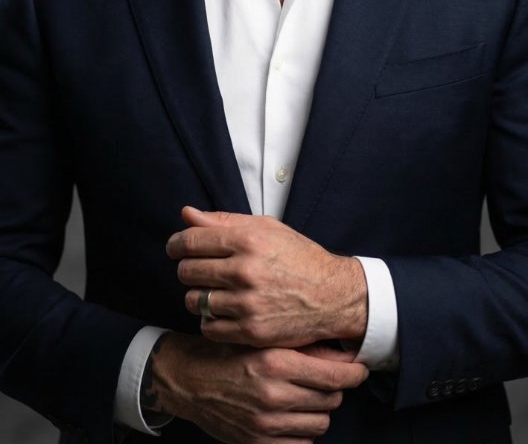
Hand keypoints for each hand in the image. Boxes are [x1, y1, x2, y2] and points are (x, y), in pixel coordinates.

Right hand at [145, 331, 368, 443]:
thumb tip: (342, 352)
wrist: (190, 380)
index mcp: (276, 362)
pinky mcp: (258, 443)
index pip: (335, 376)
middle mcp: (273, 394)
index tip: (360, 369)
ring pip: (320, 423)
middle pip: (331, 399)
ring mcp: (265, 423)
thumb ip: (302, 344)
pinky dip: (304, 432)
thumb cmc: (229, 351)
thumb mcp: (264, 337)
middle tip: (330, 379)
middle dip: (335, 389)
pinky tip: (295, 416)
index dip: (355, 373)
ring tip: (311, 397)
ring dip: (321, 410)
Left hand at [166, 207, 367, 348]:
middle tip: (199, 271)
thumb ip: (223, 221)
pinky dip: (210, 320)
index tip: (176, 248)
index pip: (190, 241)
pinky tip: (223, 311)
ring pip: (194, 301)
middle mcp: (245, 270)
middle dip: (187, 270)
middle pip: (187, 271)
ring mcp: (247, 303)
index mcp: (247, 240)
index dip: (176, 245)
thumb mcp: (266, 229)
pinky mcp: (251, 331)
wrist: (333, 296)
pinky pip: (208, 327)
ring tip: (213, 292)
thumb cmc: (298, 258)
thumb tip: (186, 214)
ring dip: (198, 296)